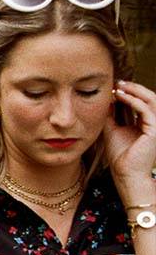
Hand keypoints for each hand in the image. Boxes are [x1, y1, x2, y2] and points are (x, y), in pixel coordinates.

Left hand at [105, 81, 155, 200]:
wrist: (125, 173)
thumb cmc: (119, 155)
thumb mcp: (112, 130)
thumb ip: (110, 116)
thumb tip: (104, 100)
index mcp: (144, 123)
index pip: (139, 103)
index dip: (128, 93)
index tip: (113, 86)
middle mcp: (152, 123)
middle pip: (148, 99)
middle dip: (133, 88)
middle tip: (118, 82)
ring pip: (151, 100)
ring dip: (135, 91)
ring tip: (120, 86)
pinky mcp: (155, 130)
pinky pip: (147, 110)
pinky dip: (134, 101)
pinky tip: (121, 96)